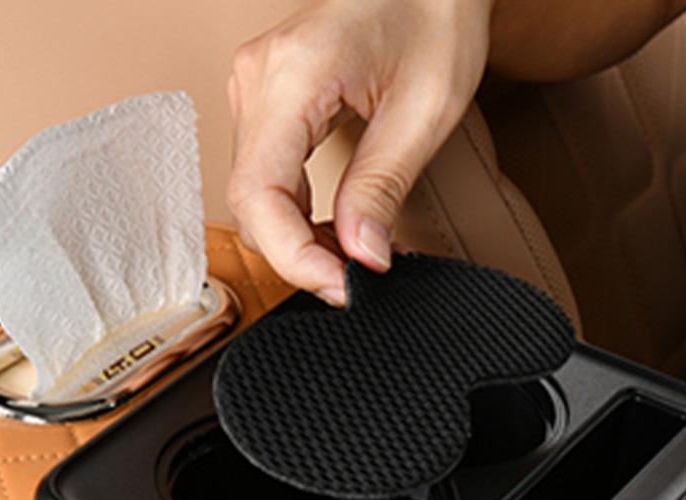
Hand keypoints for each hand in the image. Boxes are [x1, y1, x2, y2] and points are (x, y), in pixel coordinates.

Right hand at [226, 0, 492, 304]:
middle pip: (251, 203)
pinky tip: (338, 227)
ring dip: (300, 238)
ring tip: (355, 254)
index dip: (295, 257)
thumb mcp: (423, 110)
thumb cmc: (435, 14)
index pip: (260, 196)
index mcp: (290, 77)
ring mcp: (257, 90)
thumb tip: (361, 257)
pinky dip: (300, 214)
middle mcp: (257, 82)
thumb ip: (383, 188)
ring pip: (257, 196)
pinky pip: (270, 177)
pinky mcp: (270, 102)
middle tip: (357, 277)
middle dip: (300, 254)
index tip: (343, 286)